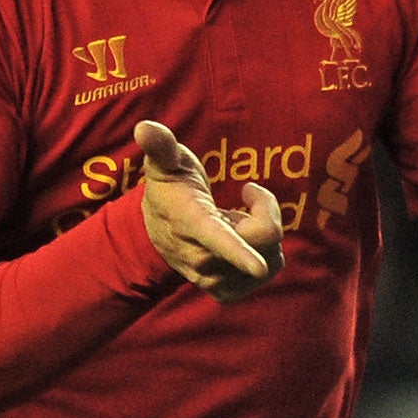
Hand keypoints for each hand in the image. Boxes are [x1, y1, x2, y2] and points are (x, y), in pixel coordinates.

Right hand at [135, 120, 284, 302]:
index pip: (216, 238)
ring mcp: (213, 278)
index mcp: (191, 223)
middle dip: (265, 209)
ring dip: (263, 234)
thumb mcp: (165, 164)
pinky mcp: (225, 290)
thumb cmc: (171, 188)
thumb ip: (161, 146)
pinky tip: (244, 243)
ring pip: (272, 256)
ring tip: (238, 221)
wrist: (158, 231)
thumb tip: (145, 127)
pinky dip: (265, 254)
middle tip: (246, 195)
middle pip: (264, 237)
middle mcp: (202, 258)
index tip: (258, 267)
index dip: (239, 253)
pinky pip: (269, 272)